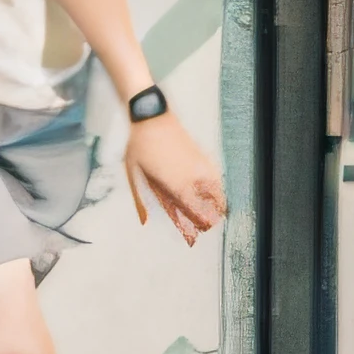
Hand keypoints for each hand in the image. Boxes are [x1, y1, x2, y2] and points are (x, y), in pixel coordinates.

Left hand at [124, 113, 225, 245]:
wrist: (152, 117)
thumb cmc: (140, 147)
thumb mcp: (135, 176)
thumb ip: (142, 201)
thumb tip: (144, 222)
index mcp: (176, 184)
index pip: (195, 212)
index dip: (198, 226)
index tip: (196, 236)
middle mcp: (193, 176)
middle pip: (211, 205)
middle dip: (210, 218)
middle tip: (205, 227)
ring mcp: (200, 164)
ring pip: (218, 191)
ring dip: (216, 204)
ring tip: (214, 213)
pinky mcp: (203, 155)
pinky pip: (216, 177)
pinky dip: (217, 188)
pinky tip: (214, 193)